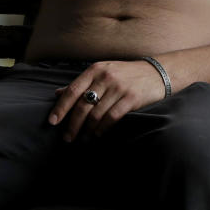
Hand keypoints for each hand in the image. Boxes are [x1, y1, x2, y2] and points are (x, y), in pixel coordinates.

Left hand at [48, 59, 167, 141]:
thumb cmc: (126, 74)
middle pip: (82, 105)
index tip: (52, 122)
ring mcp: (119, 87)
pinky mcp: (131, 98)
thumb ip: (81, 83)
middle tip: (67, 138)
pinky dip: (102, 129)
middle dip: (72, 124)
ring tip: (83, 139)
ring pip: (96, 114)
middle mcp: (105, 77)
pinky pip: (111, 117)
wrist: (158, 72)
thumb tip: (57, 93)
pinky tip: (98, 134)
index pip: (72, 90)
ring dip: (87, 130)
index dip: (61, 107)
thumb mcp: (103, 72)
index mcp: (95, 69)